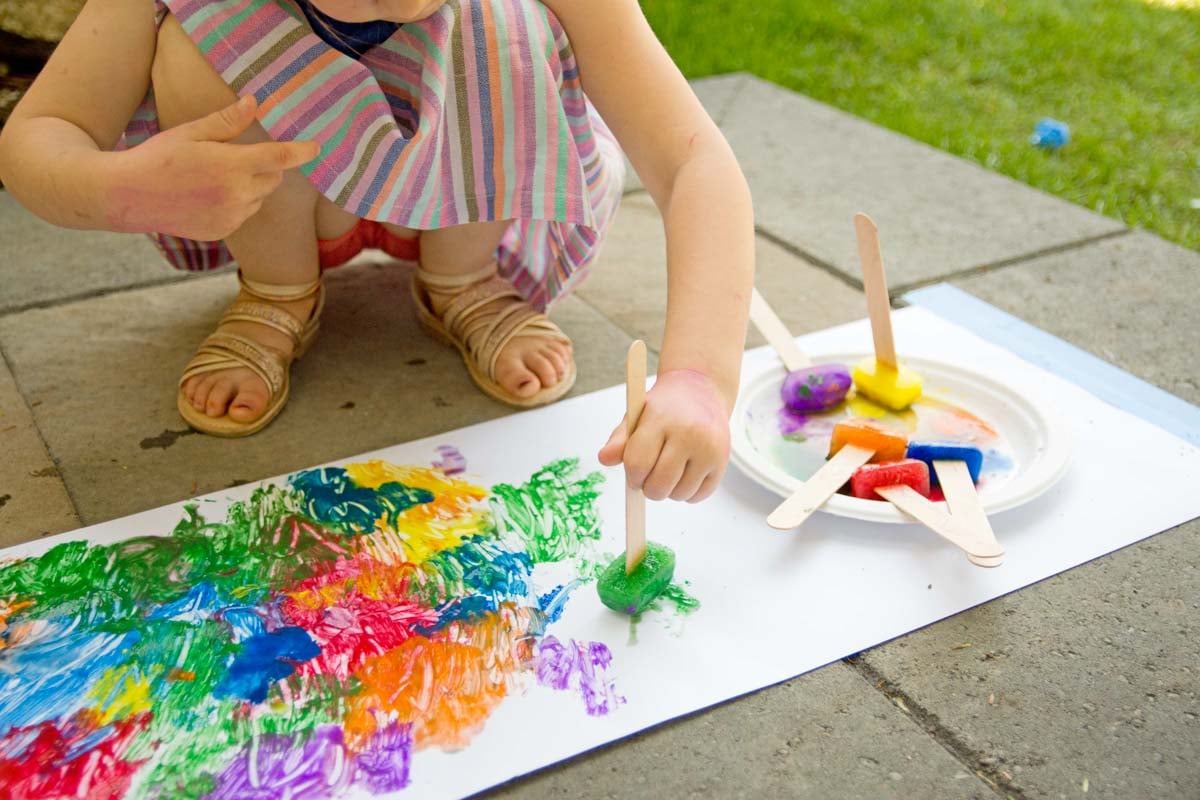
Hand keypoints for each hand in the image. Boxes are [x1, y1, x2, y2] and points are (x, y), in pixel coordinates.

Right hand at [104, 95, 319, 240]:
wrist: (128, 196)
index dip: (301, 151)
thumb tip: (254, 103)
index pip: (279, 158)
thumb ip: (227, 122)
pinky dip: (237, 204)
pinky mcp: (223, 232)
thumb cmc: (158, 157)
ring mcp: (231, 217)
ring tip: (214, 178)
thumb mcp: (191, 132)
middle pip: (273, 178)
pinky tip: (207, 196)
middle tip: (236, 157)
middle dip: (266, 166)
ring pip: (260, 198)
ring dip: (251, 186)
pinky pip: (244, 214)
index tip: (316, 147)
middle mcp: (237, 195)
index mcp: (230, 166)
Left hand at [598, 368, 730, 502]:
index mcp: (661, 419)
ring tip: (670, 469)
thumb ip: (619, 439)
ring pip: (678, 495)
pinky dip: (687, 492)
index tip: (635, 472)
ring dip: (669, 491)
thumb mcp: (636, 415)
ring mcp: (709, 448)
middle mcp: (689, 433)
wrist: (702, 391)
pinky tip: (686, 472)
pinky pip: (697, 496)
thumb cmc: (664, 407)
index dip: (632, 475)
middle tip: (651, 473)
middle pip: (658, 486)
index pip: (637, 464)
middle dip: (648, 487)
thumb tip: (604, 459)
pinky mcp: (723, 462)